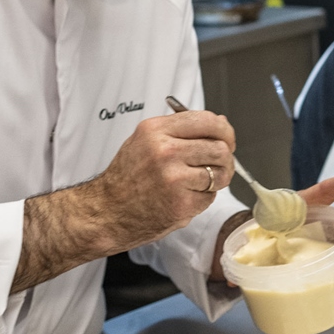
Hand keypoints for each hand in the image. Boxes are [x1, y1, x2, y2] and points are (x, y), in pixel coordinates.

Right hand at [17, 109, 236, 291]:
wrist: (105, 212)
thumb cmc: (126, 178)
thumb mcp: (145, 141)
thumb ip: (179, 131)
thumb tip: (219, 123)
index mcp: (156, 130)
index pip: (208, 120)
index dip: (225, 131)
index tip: (227, 139)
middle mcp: (165, 151)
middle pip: (221, 148)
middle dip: (225, 159)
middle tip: (218, 166)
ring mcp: (174, 178)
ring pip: (221, 172)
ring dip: (218, 179)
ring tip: (203, 182)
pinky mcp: (181, 203)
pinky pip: (210, 197)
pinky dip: (203, 199)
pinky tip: (185, 198)